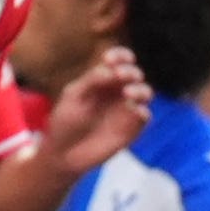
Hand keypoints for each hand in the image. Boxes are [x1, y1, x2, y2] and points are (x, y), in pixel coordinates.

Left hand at [38, 47, 151, 175]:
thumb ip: (91, 81)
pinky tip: (132, 110)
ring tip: (128, 93)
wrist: (64, 154)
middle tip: (120, 75)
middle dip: (129, 71)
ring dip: (140, 89)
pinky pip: (145, 117)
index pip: (119, 61)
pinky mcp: (132, 129)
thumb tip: (111, 70)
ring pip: (145, 93)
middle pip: (134, 74)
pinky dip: (142, 111)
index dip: (120, 56)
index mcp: (103, 80)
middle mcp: (118, 92)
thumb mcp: (73, 97)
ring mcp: (126, 110)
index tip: (109, 59)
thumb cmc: (65, 122)